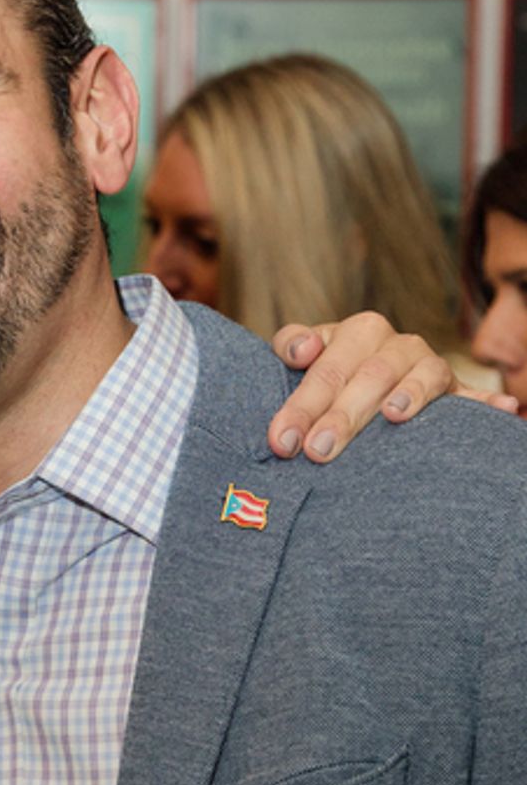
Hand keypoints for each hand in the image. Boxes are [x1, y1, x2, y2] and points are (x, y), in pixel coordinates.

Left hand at [265, 312, 515, 463]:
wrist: (361, 378)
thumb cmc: (325, 375)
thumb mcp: (301, 357)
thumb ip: (291, 344)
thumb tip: (302, 349)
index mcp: (357, 332)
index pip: (326, 367)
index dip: (301, 404)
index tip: (281, 442)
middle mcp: (396, 344)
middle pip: (369, 375)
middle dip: (342, 415)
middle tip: (317, 451)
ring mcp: (427, 367)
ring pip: (421, 377)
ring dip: (410, 394)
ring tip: (394, 415)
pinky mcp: (452, 392)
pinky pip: (471, 399)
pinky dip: (486, 405)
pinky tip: (505, 410)